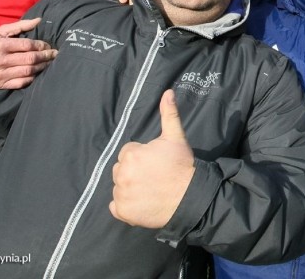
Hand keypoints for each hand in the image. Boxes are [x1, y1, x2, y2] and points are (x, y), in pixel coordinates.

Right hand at [0, 18, 56, 88]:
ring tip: (49, 63)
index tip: (48, 45)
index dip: (41, 45)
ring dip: (42, 67)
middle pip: (30, 59)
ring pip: (28, 71)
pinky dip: (32, 78)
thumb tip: (39, 20)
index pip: (27, 45)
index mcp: (0, 45)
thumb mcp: (1, 31)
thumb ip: (20, 25)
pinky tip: (38, 73)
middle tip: (55, 54)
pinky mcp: (0, 84)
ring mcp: (0, 74)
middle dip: (46, 56)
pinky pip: (21, 83)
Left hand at [110, 89, 195, 227]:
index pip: (128, 153)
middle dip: (134, 172)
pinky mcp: (123, 212)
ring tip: (150, 189)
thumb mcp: (176, 137)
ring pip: (119, 187)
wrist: (189, 196)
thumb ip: (168, 114)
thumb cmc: (181, 166)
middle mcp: (121, 174)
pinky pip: (116, 206)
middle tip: (153, 176)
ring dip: (130, 188)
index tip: (155, 163)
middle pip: (121, 170)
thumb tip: (167, 92)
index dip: (142, 157)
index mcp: (130, 155)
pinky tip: (142, 202)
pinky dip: (126, 206)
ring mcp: (121, 194)